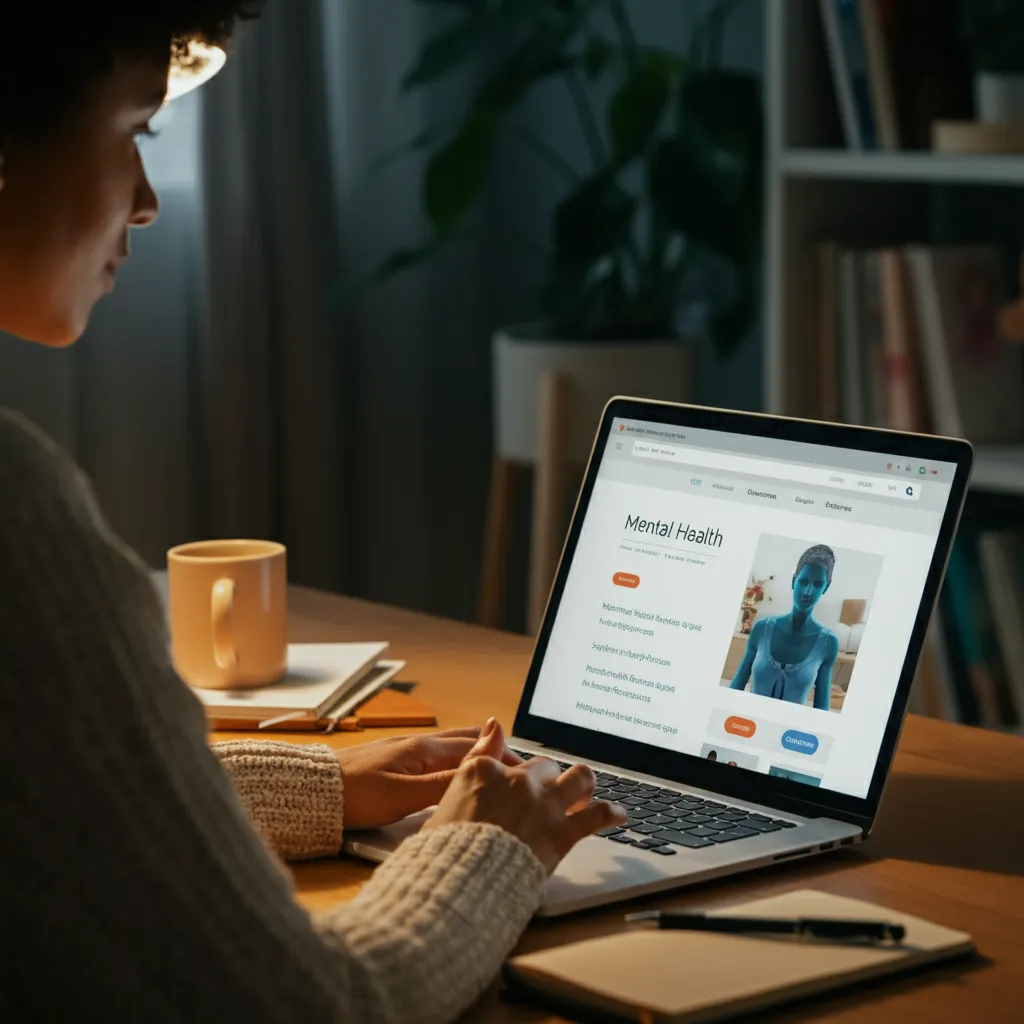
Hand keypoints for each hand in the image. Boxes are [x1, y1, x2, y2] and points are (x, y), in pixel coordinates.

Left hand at [336, 727, 521, 830]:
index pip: (477, 750)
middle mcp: (419, 744)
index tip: (527, 772)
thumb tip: (484, 772)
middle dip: (496, 751)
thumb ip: (445, 784)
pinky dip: (458, 758)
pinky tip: (457, 769)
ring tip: (498, 764)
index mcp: (425, 750)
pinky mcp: (395, 760)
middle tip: (520, 768)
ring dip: (478, 752)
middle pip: (468, 741)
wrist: (311, 793)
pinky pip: (437, 754)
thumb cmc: (354, 796)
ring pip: (453, 746)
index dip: (504, 759)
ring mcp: (406, 750)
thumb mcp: (403, 796)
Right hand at [425, 719, 626, 873]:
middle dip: (548, 778)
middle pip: (545, 766)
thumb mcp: (449, 794)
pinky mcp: (562, 832)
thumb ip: (476, 755)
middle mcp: (518, 780)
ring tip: (584, 791)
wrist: (460, 882)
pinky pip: (597, 816)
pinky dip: (610, 814)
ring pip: (579, 777)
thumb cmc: (445, 849)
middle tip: (548, 795)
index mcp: (484, 771)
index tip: (515, 782)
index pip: (507, 759)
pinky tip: (618, 815)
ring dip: (583, 783)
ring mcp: (543, 804)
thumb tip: (494, 723)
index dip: (514, 773)